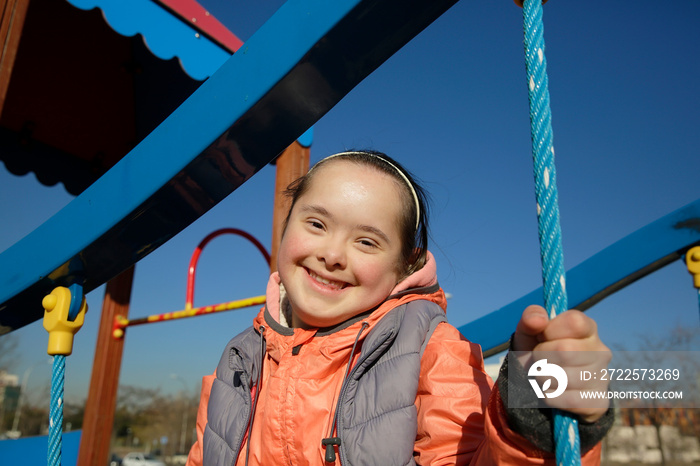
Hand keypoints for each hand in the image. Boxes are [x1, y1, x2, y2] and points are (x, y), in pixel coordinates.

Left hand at [512, 305, 611, 422]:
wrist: (539, 384)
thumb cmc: (537, 350)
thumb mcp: (528, 331)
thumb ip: (530, 317)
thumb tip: (538, 319)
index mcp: (588, 328)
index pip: (574, 322)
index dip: (550, 330)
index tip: (541, 336)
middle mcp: (601, 351)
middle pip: (565, 350)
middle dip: (540, 356)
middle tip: (538, 359)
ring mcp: (603, 377)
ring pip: (565, 377)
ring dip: (542, 378)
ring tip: (543, 375)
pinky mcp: (599, 401)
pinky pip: (568, 400)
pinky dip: (550, 396)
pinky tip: (551, 390)